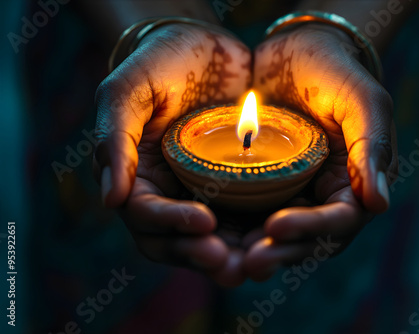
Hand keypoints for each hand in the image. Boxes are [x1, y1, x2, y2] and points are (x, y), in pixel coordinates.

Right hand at [93, 23, 250, 285]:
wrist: (202, 44)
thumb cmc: (158, 63)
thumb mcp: (127, 91)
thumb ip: (114, 140)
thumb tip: (110, 201)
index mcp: (138, 176)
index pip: (146, 214)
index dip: (171, 224)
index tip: (203, 222)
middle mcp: (169, 192)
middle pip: (177, 240)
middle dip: (201, 254)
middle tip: (229, 265)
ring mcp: (204, 191)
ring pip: (212, 238)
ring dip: (231, 256)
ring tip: (255, 265)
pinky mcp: (237, 185)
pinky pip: (244, 216)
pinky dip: (256, 233)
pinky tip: (277, 239)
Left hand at [244, 23, 397, 280]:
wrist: (298, 51)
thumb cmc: (336, 73)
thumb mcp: (362, 101)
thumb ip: (372, 148)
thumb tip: (380, 205)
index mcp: (353, 184)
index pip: (338, 220)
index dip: (311, 229)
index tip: (276, 227)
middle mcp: (322, 197)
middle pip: (306, 239)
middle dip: (279, 252)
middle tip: (249, 262)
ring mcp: (291, 193)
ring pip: (276, 235)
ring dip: (254, 250)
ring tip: (227, 260)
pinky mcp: (261, 185)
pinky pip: (250, 213)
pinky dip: (235, 228)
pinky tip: (212, 234)